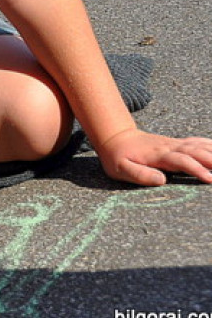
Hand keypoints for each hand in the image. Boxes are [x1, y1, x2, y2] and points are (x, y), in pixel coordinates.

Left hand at [96, 128, 211, 185]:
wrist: (115, 137)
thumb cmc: (117, 156)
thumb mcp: (121, 169)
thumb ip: (140, 174)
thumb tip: (162, 180)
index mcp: (158, 155)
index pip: (182, 161)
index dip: (196, 169)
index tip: (210, 179)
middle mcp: (169, 147)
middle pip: (196, 152)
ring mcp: (174, 143)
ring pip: (199, 146)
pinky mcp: (176, 143)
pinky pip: (197, 142)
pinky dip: (210, 145)